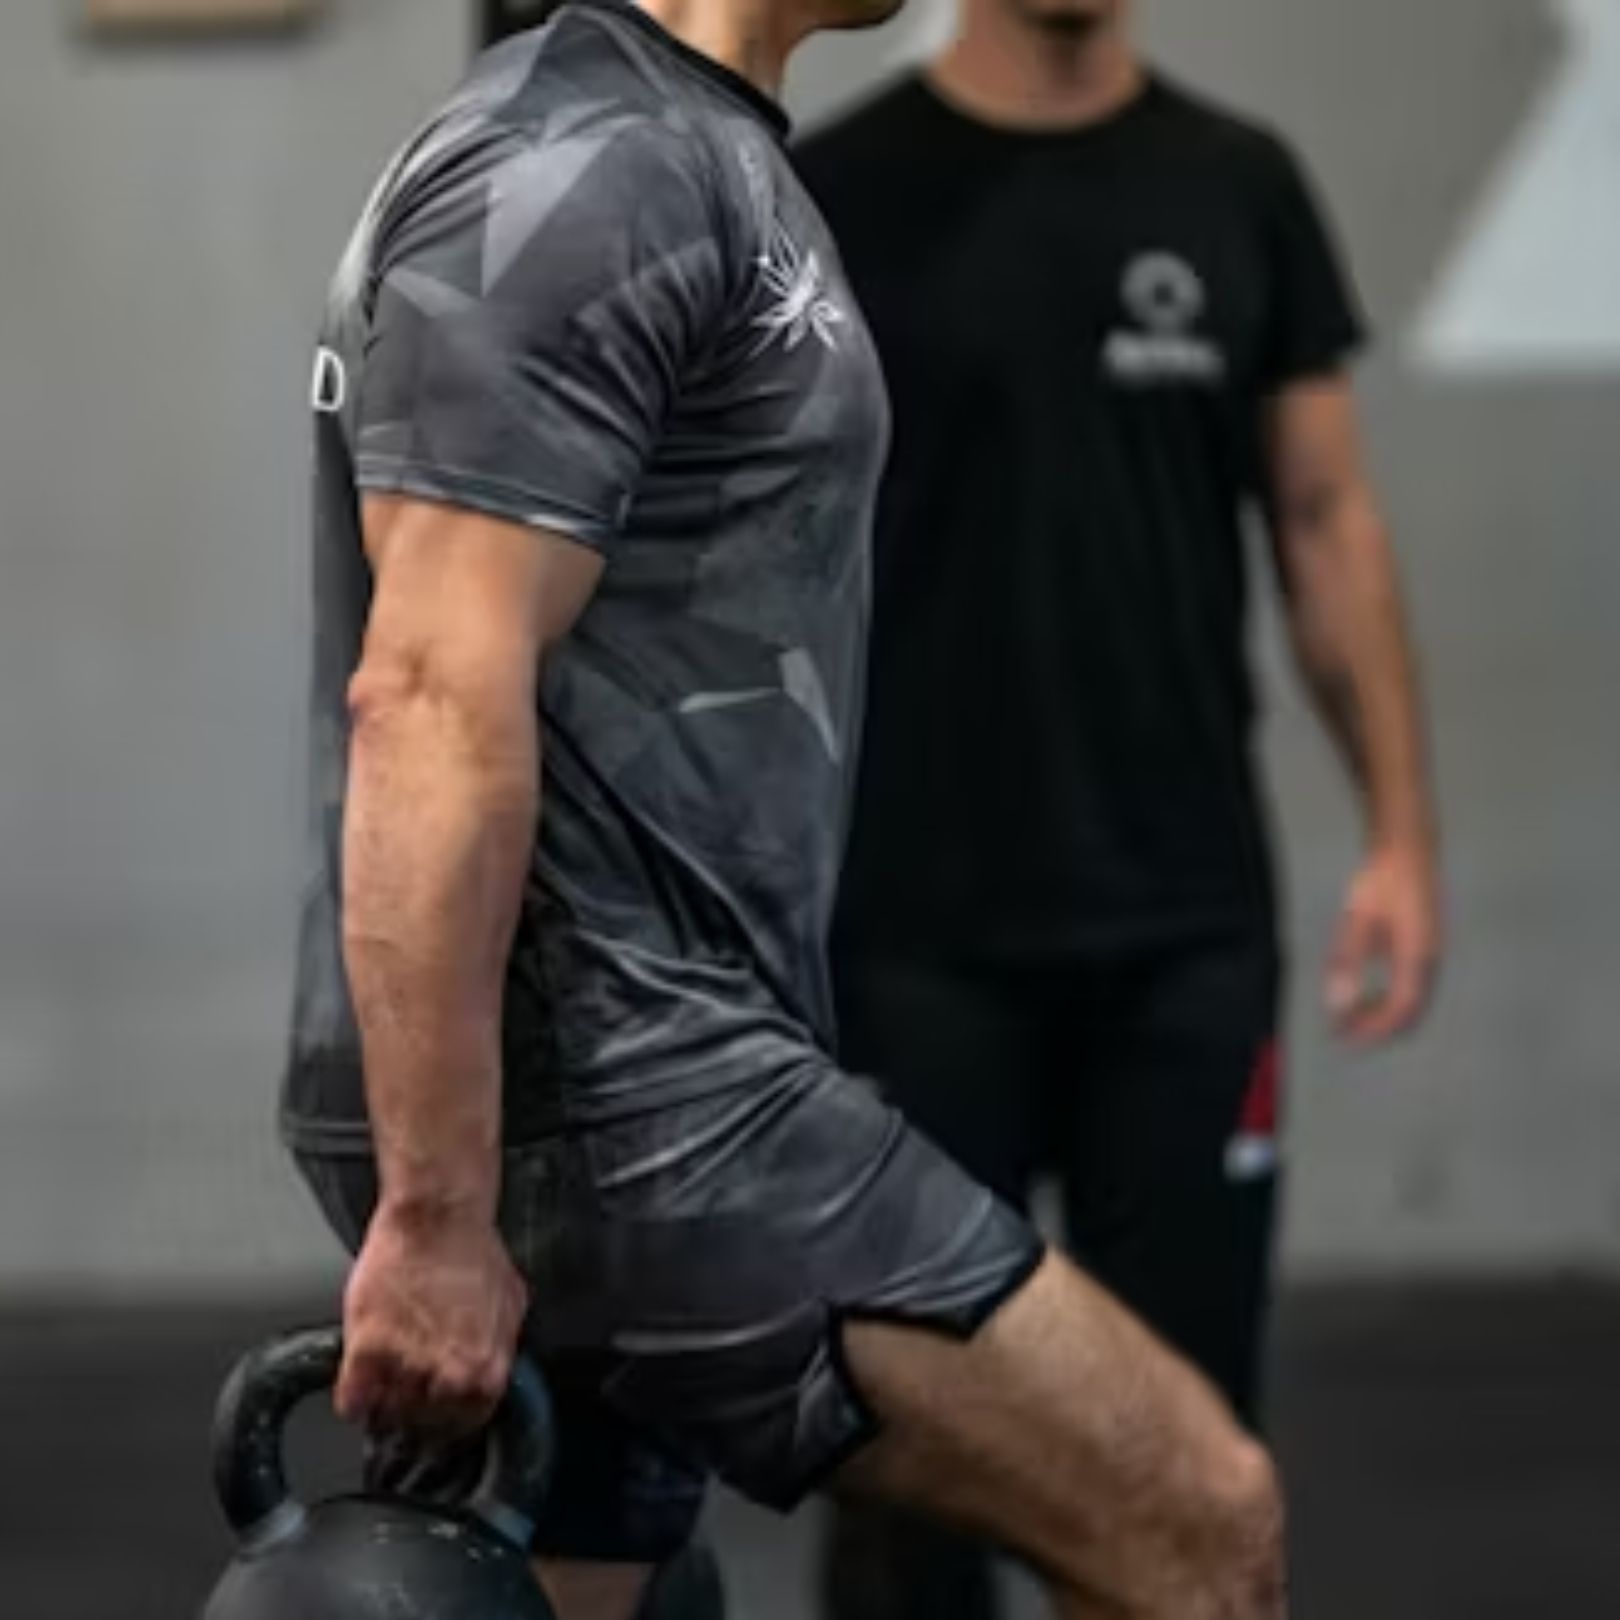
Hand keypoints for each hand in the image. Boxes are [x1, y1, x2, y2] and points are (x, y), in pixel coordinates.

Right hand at [335, 1200, 528, 1441]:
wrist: (436, 1214)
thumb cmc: (472, 1249)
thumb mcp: (510, 1304)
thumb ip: (500, 1348)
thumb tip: (488, 1374)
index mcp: (487, 1372)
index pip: (463, 1427)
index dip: (446, 1418)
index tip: (434, 1415)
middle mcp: (449, 1378)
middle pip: (422, 1424)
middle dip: (414, 1408)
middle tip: (408, 1385)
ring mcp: (406, 1368)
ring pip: (386, 1416)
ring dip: (383, 1401)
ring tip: (387, 1374)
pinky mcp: (366, 1353)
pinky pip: (351, 1403)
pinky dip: (352, 1396)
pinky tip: (360, 1379)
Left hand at [1325, 845, 1441, 1044]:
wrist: (1408, 847)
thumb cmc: (1382, 879)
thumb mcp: (1357, 919)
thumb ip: (1347, 962)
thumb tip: (1339, 1005)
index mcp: (1417, 956)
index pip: (1400, 1009)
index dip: (1374, 1030)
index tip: (1346, 1039)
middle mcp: (1429, 960)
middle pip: (1410, 1011)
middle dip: (1377, 1027)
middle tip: (1343, 1033)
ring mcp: (1430, 952)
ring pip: (1411, 999)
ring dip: (1381, 1013)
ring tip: (1348, 1017)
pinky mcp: (1423, 945)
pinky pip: (1409, 984)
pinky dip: (1387, 997)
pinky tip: (1363, 992)